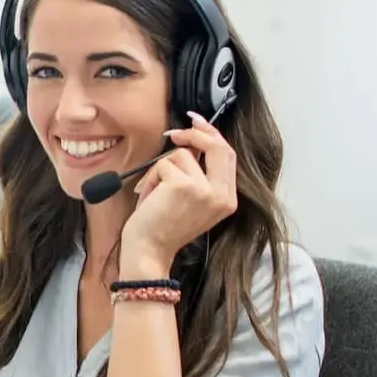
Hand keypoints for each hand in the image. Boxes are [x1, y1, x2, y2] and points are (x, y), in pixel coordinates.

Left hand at [122, 111, 237, 268]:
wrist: (148, 252)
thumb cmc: (162, 228)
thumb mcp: (192, 202)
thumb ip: (200, 176)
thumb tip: (192, 142)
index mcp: (227, 200)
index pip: (228, 156)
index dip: (213, 136)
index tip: (198, 123)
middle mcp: (222, 195)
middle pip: (218, 147)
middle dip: (195, 133)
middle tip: (174, 132)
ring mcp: (205, 190)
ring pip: (182, 155)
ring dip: (160, 169)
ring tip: (153, 192)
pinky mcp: (185, 186)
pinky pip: (164, 164)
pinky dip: (151, 177)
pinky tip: (148, 197)